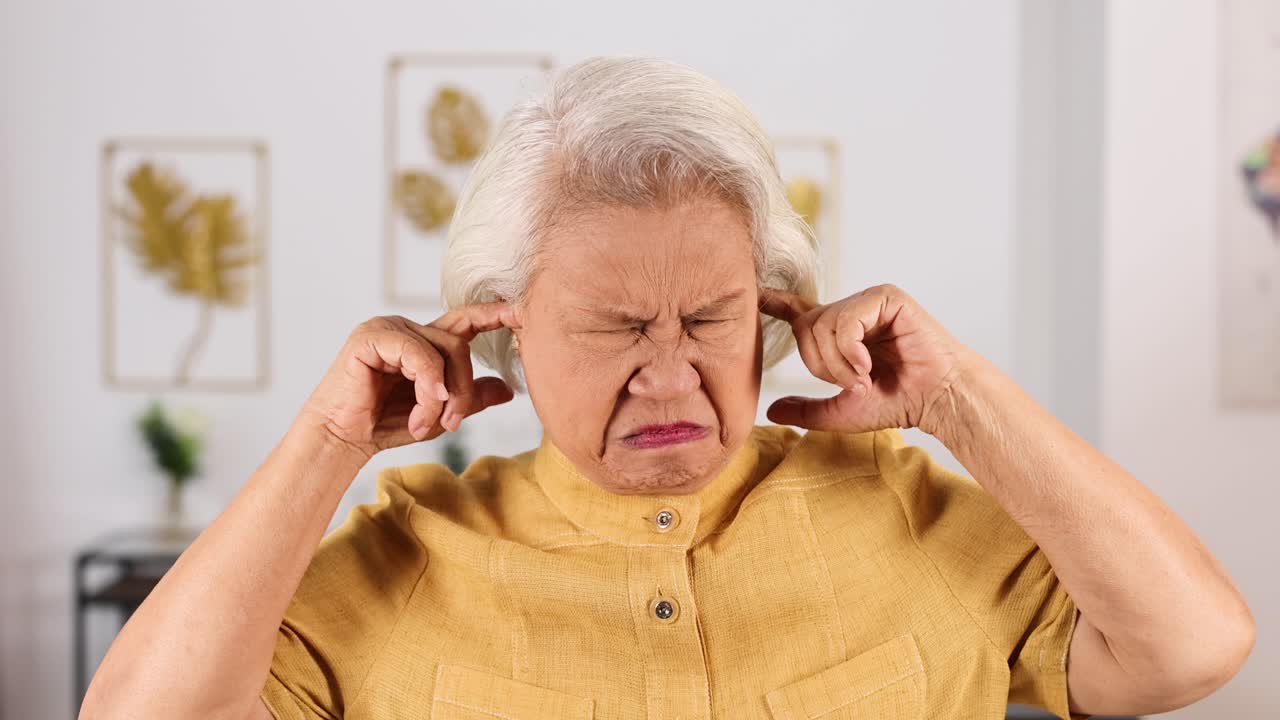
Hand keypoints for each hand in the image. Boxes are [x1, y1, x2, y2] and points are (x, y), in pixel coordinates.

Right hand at [298, 303, 520, 462]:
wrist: (343, 439)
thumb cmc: (386, 424)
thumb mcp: (440, 413)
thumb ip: (471, 398)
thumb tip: (509, 389)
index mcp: (424, 341)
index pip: (466, 321)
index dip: (494, 315)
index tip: (522, 313)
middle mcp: (408, 328)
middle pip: (459, 344)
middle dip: (464, 389)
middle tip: (454, 423)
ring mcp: (389, 328)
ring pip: (443, 351)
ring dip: (442, 397)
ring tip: (427, 424)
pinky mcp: (371, 337)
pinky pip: (417, 355)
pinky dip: (427, 385)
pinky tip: (423, 409)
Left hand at [759, 284, 972, 435]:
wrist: (937, 399)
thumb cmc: (898, 403)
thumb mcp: (843, 411)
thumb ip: (807, 410)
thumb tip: (770, 411)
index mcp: (840, 331)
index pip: (798, 311)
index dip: (774, 301)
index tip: (753, 292)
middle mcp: (851, 311)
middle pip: (805, 327)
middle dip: (822, 365)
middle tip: (853, 383)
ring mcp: (868, 300)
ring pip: (822, 324)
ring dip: (838, 363)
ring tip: (865, 377)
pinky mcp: (886, 297)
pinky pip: (845, 320)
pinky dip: (851, 350)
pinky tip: (868, 366)